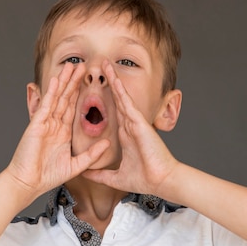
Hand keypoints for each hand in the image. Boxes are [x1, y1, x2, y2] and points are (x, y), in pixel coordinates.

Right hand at [5, 62, 109, 198]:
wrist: (29, 183)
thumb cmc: (47, 176)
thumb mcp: (76, 165)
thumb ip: (91, 154)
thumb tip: (108, 144)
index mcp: (62, 133)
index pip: (72, 108)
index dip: (80, 94)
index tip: (87, 81)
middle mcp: (54, 125)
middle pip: (65, 99)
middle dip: (73, 82)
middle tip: (82, 66)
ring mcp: (45, 123)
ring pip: (57, 98)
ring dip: (64, 82)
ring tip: (71, 66)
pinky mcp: (37, 124)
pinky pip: (46, 105)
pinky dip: (52, 92)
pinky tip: (57, 80)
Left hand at [82, 60, 179, 196]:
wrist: (161, 181)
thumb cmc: (144, 179)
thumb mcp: (115, 178)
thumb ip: (100, 175)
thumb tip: (85, 174)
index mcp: (126, 136)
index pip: (112, 114)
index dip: (103, 101)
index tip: (92, 92)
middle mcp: (130, 126)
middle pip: (116, 100)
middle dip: (108, 84)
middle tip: (98, 67)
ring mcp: (135, 123)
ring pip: (121, 97)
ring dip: (113, 80)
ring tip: (104, 64)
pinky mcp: (139, 123)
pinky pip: (127, 103)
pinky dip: (120, 90)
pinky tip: (114, 78)